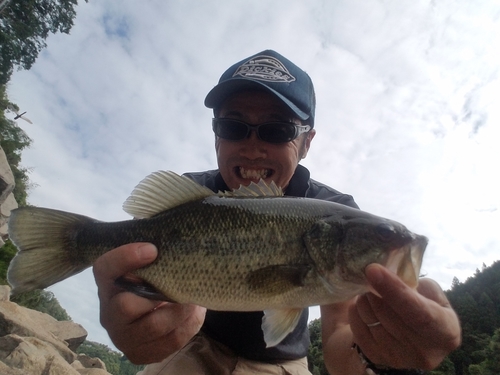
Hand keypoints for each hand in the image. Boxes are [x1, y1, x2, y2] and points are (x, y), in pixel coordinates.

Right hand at [93, 243, 205, 363]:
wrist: (159, 307)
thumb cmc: (157, 275)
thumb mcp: (152, 258)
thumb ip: (156, 243)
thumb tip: (168, 218)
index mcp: (109, 282)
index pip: (105, 268)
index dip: (126, 258)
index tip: (153, 248)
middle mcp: (109, 311)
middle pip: (126, 306)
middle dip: (161, 294)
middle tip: (185, 281)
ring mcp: (123, 336)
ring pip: (153, 326)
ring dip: (181, 311)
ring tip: (195, 298)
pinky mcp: (140, 352)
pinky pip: (168, 343)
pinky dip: (188, 326)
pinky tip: (194, 313)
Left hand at [349, 263, 460, 369]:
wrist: (408, 336)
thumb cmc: (422, 306)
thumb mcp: (429, 293)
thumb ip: (415, 283)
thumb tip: (389, 272)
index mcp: (445, 331)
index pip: (418, 311)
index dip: (394, 289)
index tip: (372, 269)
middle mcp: (424, 351)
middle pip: (388, 314)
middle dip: (374, 290)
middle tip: (371, 275)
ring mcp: (399, 358)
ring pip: (370, 319)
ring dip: (365, 299)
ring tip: (370, 290)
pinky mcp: (377, 357)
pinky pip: (357, 327)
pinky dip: (356, 310)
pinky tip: (362, 303)